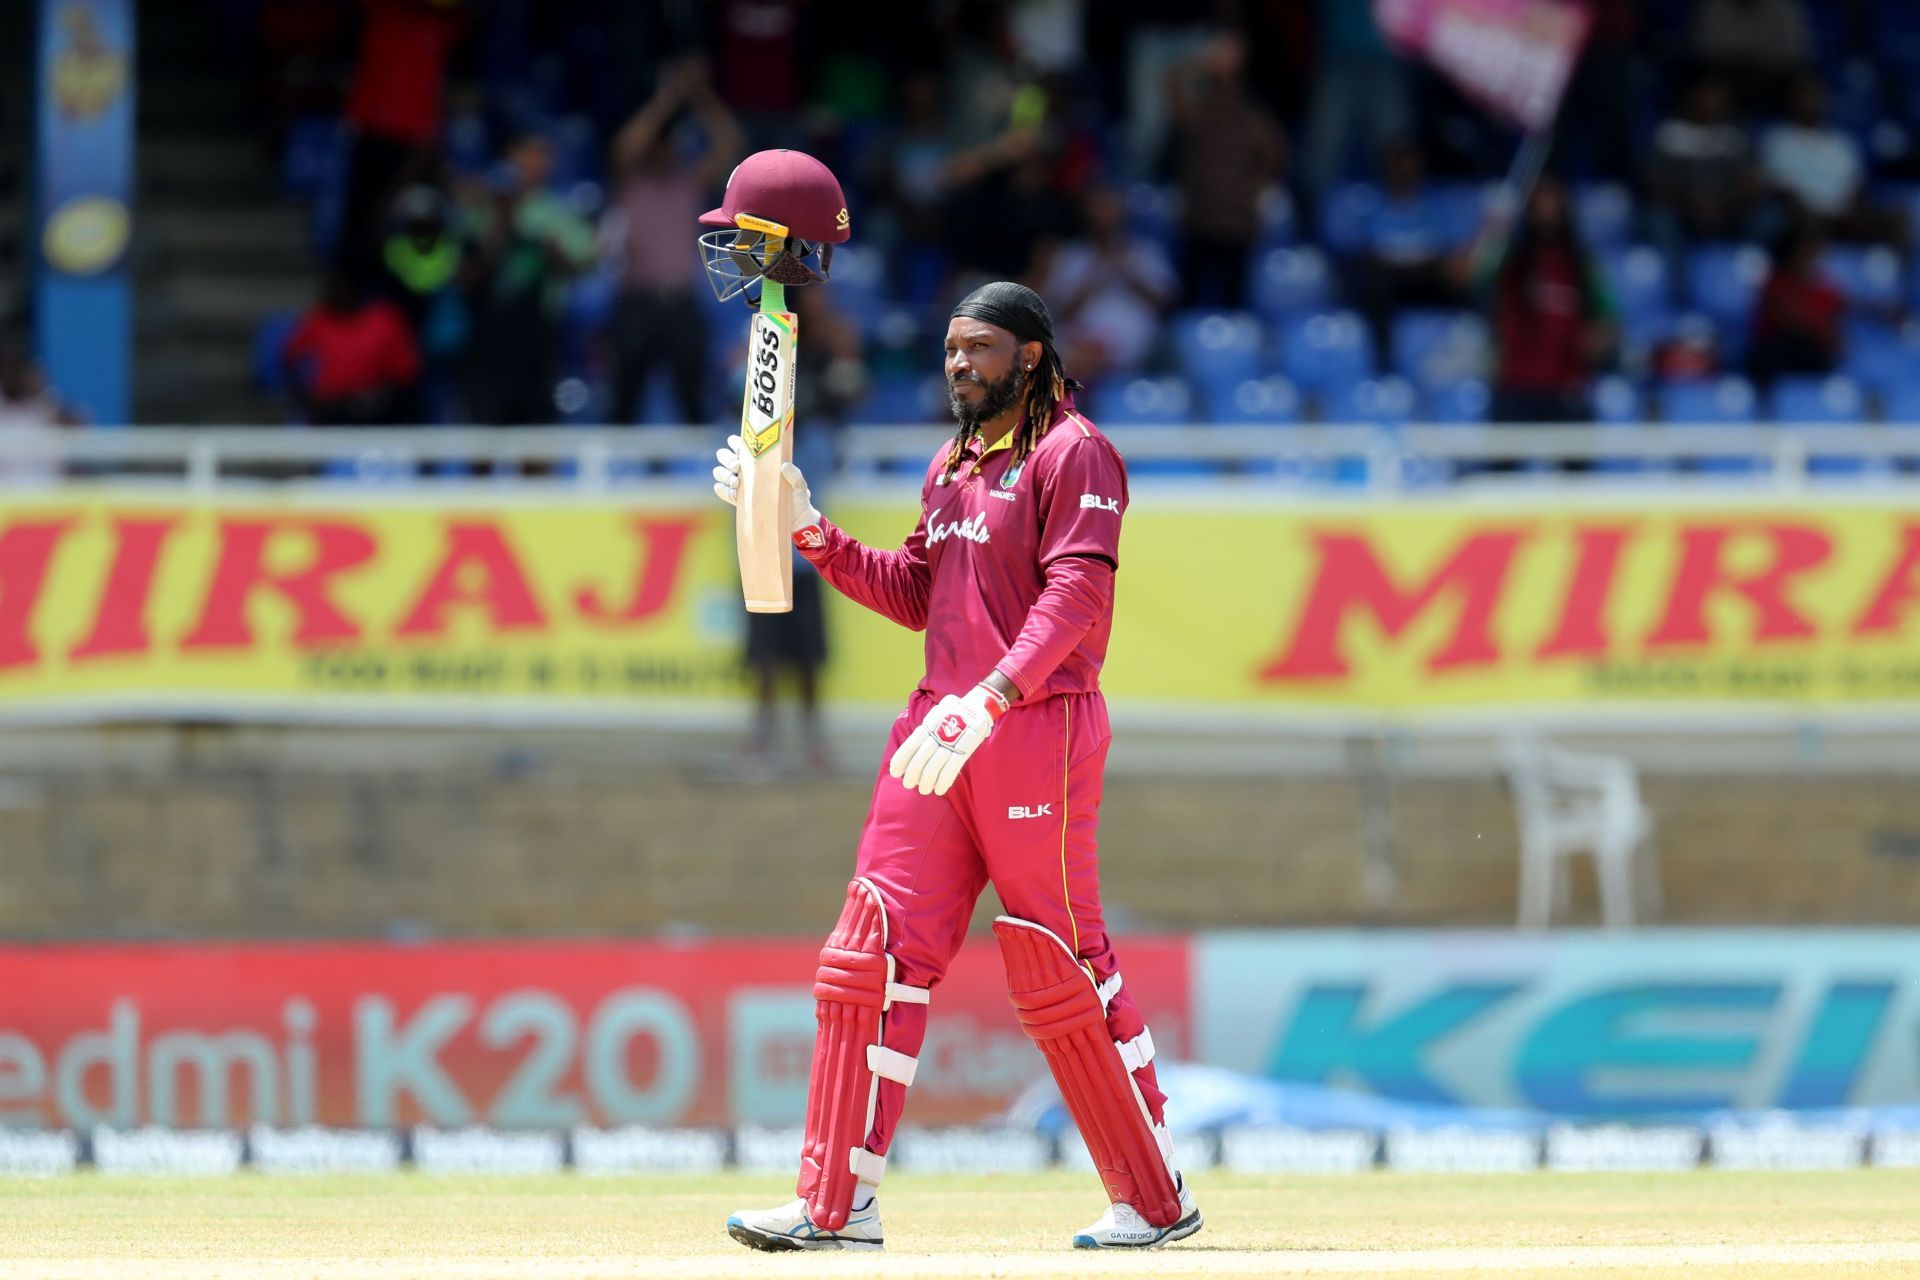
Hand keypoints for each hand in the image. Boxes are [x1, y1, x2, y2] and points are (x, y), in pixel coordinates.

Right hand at [712, 437, 823, 544]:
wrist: (794, 522)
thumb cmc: (798, 498)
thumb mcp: (800, 486)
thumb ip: (795, 475)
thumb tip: (784, 466)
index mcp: (760, 459)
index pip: (742, 445)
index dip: (736, 444)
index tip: (741, 451)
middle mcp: (747, 469)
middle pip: (725, 456)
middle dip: (727, 458)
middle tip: (737, 467)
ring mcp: (741, 484)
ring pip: (720, 472)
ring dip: (724, 474)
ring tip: (737, 482)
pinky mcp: (737, 500)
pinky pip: (722, 491)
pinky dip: (723, 490)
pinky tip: (733, 493)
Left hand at [888, 684, 1008, 796]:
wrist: (979, 705)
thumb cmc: (954, 714)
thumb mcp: (936, 715)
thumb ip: (925, 731)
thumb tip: (911, 752)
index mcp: (929, 724)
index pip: (911, 744)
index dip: (901, 759)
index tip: (894, 772)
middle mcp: (939, 731)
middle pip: (922, 756)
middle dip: (913, 773)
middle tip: (908, 784)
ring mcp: (953, 739)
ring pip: (936, 763)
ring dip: (927, 779)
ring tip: (923, 790)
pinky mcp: (967, 746)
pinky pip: (953, 767)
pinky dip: (944, 780)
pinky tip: (939, 790)